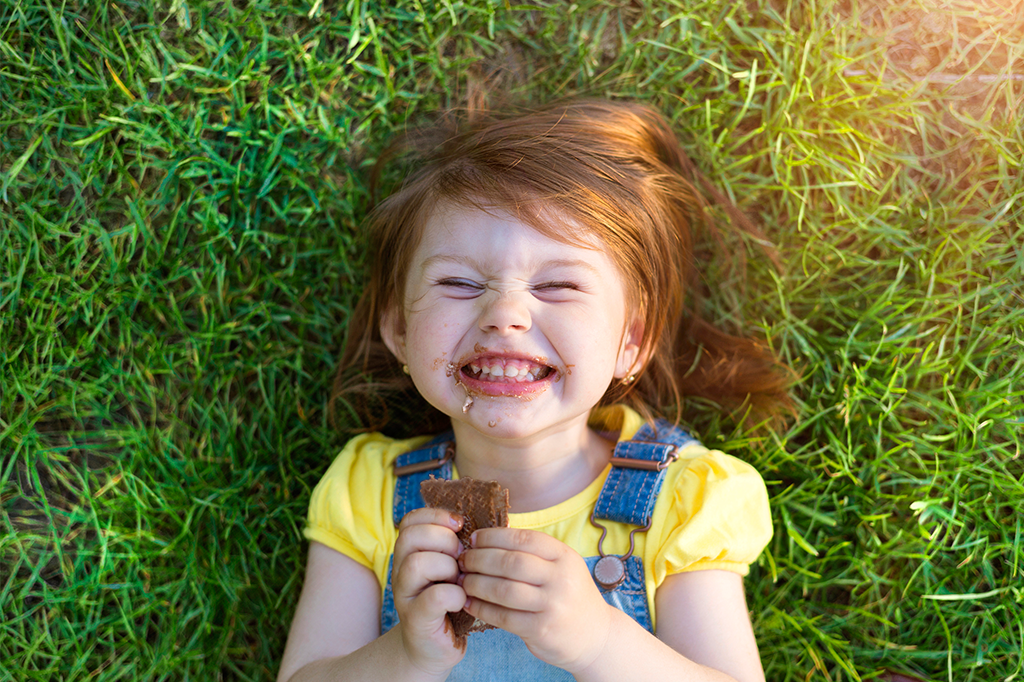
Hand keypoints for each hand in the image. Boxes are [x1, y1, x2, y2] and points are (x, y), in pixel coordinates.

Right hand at [392, 508, 468, 674]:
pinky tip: (461, 600)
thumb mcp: (450, 568)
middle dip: (444, 541)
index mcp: (409, 554)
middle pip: (411, 537)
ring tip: (459, 580)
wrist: (434, 648)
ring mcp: (405, 596)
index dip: (436, 516)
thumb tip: (485, 520)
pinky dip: (454, 595)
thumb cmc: (449, 602)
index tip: (459, 526)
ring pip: (417, 563)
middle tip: (460, 558)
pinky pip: (434, 597)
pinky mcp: (416, 620)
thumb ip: (456, 545)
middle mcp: (400, 571)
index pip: (410, 521)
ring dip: (447, 567)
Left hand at [459, 528, 614, 672]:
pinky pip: (503, 617)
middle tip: (462, 560)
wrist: (595, 635)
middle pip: (511, 562)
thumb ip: (533, 553)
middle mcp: (561, 578)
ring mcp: (552, 605)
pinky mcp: (542, 630)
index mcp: (564, 556)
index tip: (474, 539)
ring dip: (476, 583)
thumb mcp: (562, 566)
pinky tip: (469, 603)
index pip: (523, 538)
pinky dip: (481, 608)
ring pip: (504, 589)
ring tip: (463, 580)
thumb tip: (487, 538)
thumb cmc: (569, 595)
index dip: (493, 537)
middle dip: (480, 559)